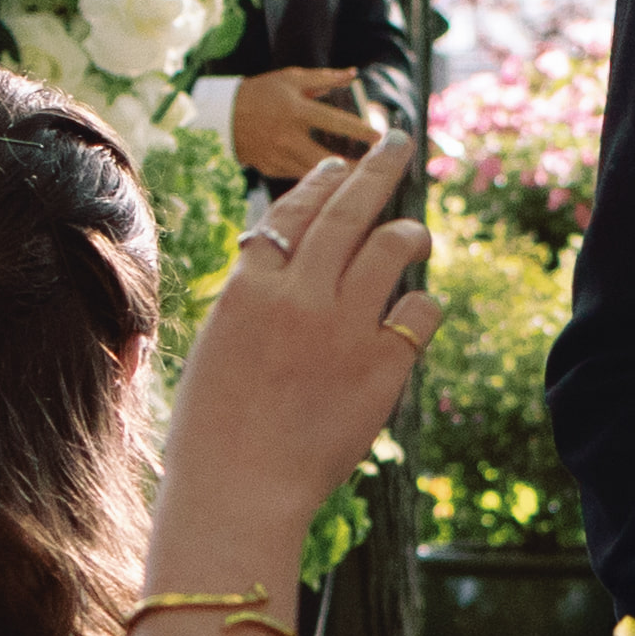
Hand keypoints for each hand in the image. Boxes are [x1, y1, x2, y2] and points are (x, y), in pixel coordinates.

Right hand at [138, 138, 435, 635]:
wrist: (237, 492)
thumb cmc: (213, 432)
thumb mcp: (216, 347)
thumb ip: (253, 301)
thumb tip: (285, 263)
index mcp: (247, 287)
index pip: (293, 213)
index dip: (321, 184)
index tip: (338, 167)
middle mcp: (298, 295)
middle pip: (346, 210)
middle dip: (377, 169)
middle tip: (399, 143)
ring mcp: (344, 327)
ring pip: (391, 248)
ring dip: (409, 232)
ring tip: (416, 231)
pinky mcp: (382, 366)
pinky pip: (420, 310)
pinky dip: (422, 303)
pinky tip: (417, 310)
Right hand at [223, 59, 387, 179]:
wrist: (224, 115)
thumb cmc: (262, 92)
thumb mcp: (291, 78)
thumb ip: (325, 78)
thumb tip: (354, 74)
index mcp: (296, 110)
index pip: (335, 122)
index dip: (360, 131)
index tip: (381, 137)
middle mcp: (287, 136)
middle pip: (328, 159)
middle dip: (355, 166)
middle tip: (376, 167)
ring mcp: (278, 157)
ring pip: (315, 175)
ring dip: (339, 177)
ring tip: (362, 177)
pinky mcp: (272, 170)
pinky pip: (300, 178)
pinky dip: (318, 180)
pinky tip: (336, 181)